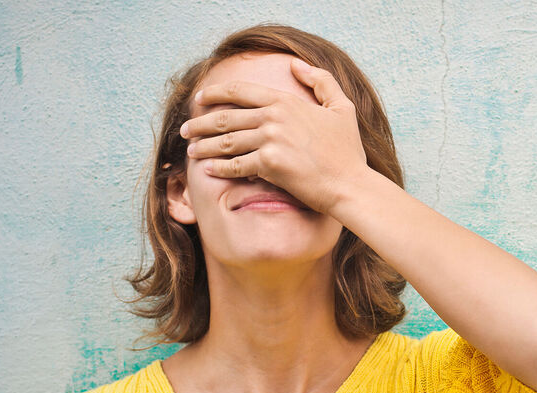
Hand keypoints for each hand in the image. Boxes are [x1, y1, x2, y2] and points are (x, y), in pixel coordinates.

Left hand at [179, 58, 369, 213]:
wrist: (350, 184)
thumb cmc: (347, 150)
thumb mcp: (341, 107)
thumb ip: (320, 80)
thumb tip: (296, 64)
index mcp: (285, 101)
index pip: (240, 91)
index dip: (215, 94)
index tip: (199, 100)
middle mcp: (274, 117)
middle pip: (226, 117)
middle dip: (200, 123)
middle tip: (185, 130)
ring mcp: (270, 140)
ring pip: (227, 141)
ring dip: (205, 146)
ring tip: (191, 151)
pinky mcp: (269, 165)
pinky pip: (236, 165)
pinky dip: (219, 168)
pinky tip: (208, 169)